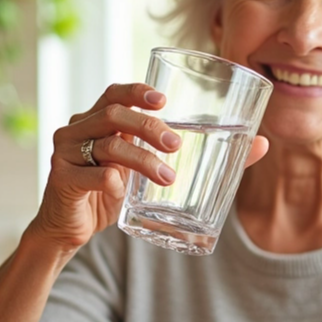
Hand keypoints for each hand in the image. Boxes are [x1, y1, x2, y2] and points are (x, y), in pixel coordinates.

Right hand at [26, 83, 268, 257]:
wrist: (68, 230)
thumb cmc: (111, 192)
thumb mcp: (148, 171)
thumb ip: (193, 156)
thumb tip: (260, 145)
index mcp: (98, 119)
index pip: (116, 92)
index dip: (138, 91)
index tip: (164, 100)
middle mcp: (79, 128)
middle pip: (114, 113)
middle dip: (148, 125)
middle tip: (176, 144)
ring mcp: (67, 153)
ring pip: (106, 143)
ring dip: (140, 158)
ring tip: (167, 176)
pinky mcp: (61, 180)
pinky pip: (88, 175)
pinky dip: (108, 180)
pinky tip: (121, 189)